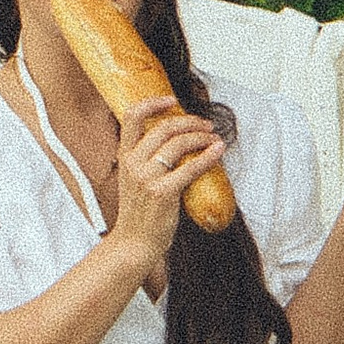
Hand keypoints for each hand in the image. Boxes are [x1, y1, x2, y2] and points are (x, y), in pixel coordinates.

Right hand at [111, 97, 228, 263]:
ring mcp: (146, 178)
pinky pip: (190, 167)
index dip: (152, 103)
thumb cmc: (139, 213)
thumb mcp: (134, 180)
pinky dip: (208, 155)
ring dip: (201, 136)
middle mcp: (133, 163)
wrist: (134, 243)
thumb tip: (174, 141)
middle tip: (205, 125)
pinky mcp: (162, 192)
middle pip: (163, 127)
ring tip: (213, 138)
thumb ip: (147, 159)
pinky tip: (218, 150)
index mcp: (125, 157)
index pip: (131, 117)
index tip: (171, 100)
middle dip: (189, 121)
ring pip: (178, 143)